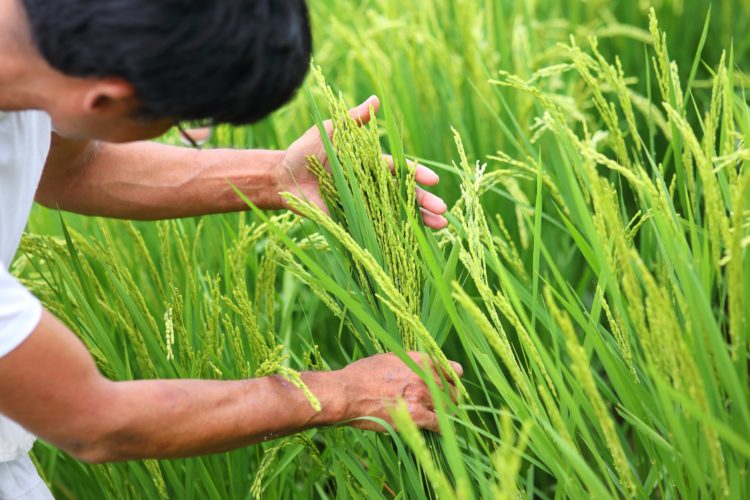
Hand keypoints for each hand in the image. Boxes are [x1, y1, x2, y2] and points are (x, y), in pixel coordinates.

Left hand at [278, 96, 448, 228]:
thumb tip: (375, 100)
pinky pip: (373, 229)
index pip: (398, 170)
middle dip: (424, 202)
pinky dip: (391, 236)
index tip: (433, 180)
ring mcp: (363, 204)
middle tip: (443, 211)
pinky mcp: (350, 220)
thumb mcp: (329, 131)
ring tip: (440, 227)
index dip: (416, 174)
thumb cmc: (304, 151)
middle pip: (402, 194)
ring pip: (395, 213)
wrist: (282, 177)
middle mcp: (370, 185)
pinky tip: (410, 243)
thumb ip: (352, 119)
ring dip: (418, 221)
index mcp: (369, 164)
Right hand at [335, 352, 462, 432]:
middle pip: (452, 390)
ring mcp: (422, 395)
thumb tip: (416, 369)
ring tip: (441, 419)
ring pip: (448, 408)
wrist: (348, 392)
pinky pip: (439, 424)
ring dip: (446, 414)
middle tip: (444, 406)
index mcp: (419, 360)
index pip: (451, 368)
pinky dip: (441, 429)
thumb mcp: (388, 359)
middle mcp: (425, 375)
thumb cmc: (361, 375)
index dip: (452, 379)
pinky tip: (438, 431)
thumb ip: (409, 363)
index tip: (449, 385)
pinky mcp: (416, 415)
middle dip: (450, 398)